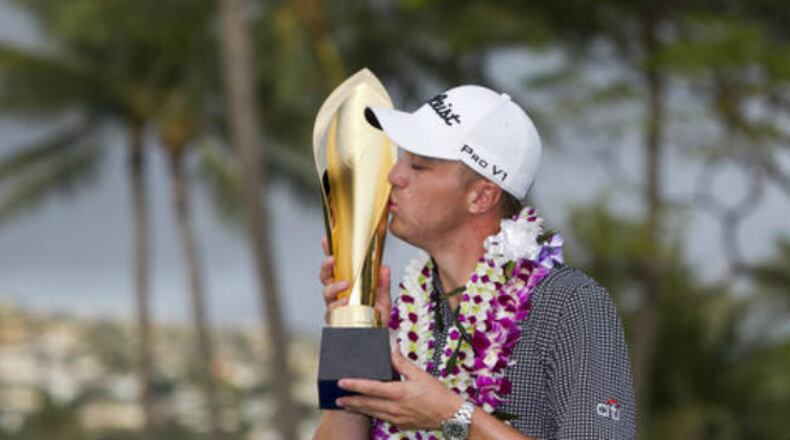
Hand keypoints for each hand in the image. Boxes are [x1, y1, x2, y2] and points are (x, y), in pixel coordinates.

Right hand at [320, 236, 391, 325]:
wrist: (376, 337)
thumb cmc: (376, 315)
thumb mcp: (383, 297)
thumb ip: (383, 283)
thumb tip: (384, 268)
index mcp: (346, 282)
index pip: (335, 265)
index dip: (329, 252)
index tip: (326, 240)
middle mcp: (337, 293)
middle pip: (325, 276)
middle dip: (326, 267)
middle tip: (332, 260)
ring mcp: (335, 306)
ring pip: (326, 292)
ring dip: (334, 286)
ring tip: (345, 283)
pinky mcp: (336, 320)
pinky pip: (331, 311)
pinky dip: (337, 306)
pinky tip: (344, 302)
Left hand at [336, 348, 464, 429]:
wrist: (451, 415)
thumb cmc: (437, 393)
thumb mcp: (419, 374)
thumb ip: (401, 362)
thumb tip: (391, 348)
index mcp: (399, 392)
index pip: (371, 388)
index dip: (354, 385)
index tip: (341, 383)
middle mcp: (395, 408)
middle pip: (367, 404)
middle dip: (350, 402)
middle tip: (337, 399)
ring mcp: (397, 418)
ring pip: (373, 413)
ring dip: (358, 409)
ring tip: (346, 406)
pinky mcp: (401, 424)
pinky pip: (383, 418)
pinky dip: (373, 414)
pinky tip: (368, 410)